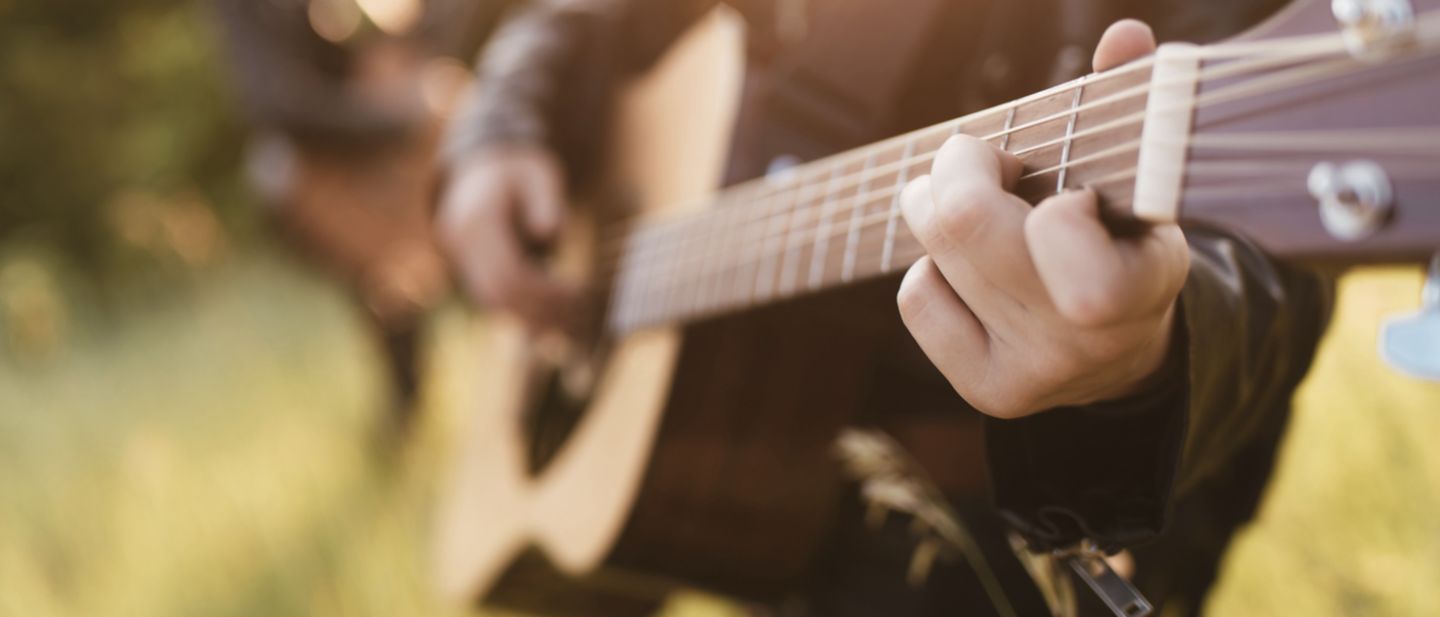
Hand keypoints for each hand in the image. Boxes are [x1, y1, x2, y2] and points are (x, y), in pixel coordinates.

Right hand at [438, 144, 575, 330]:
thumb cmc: (520, 172)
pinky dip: (524, 308)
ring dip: (533, 313)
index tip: (579, 294)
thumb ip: (544, 198)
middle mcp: (461, 241)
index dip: (545, 291)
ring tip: (573, 315)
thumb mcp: (539, 174)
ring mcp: (460, 257)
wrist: (484, 169)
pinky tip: (555, 310)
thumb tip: (547, 232)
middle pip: (499, 293)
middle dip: (541, 308)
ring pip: (494, 302)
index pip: (509, 272)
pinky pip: (495, 298)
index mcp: (477, 218)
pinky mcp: (468, 269)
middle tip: (581, 312)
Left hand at [896, 20, 1187, 418]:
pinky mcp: (988, 391)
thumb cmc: (1121, 234)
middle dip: (958, 166)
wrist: (1121, 349)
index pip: (1063, 232)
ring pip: (935, 253)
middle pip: (963, 223)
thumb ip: (1131, 105)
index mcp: (1144, 283)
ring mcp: (1034, 375)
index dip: (1046, 197)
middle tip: (986, 161)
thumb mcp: (1138, 177)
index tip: (1068, 191)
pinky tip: (972, 271)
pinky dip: (931, 267)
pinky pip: (917, 297)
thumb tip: (1124, 38)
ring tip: (986, 209)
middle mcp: (1088, 340)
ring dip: (941, 209)